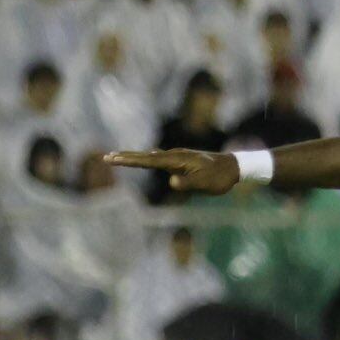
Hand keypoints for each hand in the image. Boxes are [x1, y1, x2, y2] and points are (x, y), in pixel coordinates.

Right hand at [105, 149, 239, 194]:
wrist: (233, 167)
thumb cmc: (219, 178)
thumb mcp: (204, 184)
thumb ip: (187, 184)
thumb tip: (171, 182)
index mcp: (177, 160)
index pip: (148, 160)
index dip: (130, 160)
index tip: (114, 158)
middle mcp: (175, 156)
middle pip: (145, 156)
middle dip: (126, 157)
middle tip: (107, 157)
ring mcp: (177, 158)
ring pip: (151, 157)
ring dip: (134, 157)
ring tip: (118, 157)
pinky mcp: (181, 162)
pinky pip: (160, 160)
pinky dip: (147, 159)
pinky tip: (143, 159)